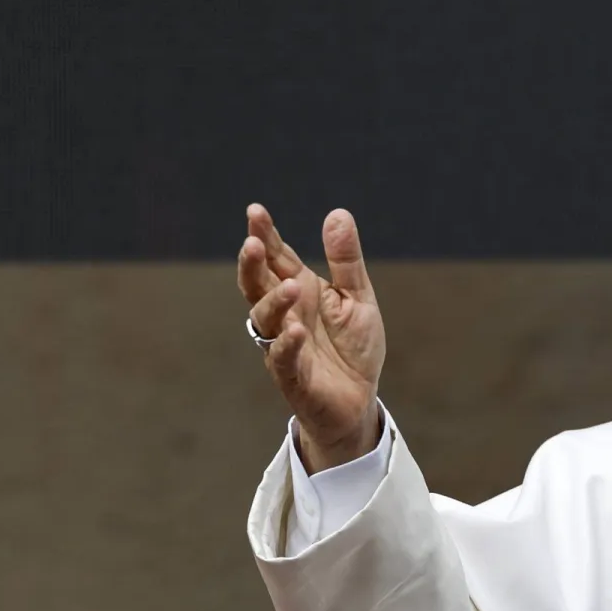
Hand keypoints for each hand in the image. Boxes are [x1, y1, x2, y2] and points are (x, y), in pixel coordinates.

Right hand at [237, 204, 385, 471]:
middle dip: (252, 265)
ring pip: (265, 321)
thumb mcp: (357, 297)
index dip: (265, 235)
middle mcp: (285, 314)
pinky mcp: (292, 377)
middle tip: (253, 243)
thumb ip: (345, 260)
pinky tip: (295, 331)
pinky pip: (283, 359)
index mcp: (299, 290)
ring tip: (291, 287)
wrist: (359, 399)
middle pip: (258, 286)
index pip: (277, 258)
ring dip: (274, 303)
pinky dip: (287, 345)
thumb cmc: (352, 347)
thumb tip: (338, 213)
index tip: (255, 211)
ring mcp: (283, 344)